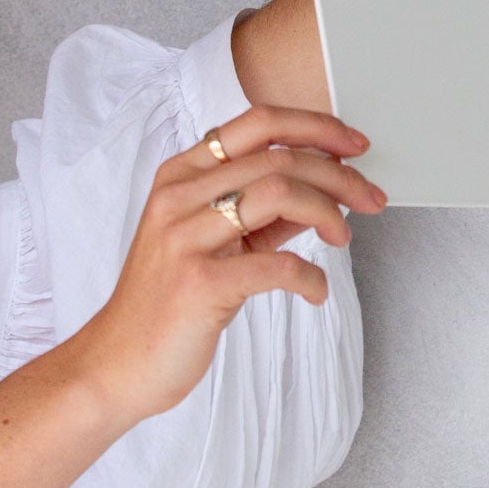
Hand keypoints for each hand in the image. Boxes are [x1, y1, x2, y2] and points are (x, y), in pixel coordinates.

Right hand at [74, 106, 385, 424]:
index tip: (354, 145)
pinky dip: (310, 276)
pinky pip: (277, 265)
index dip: (315, 127)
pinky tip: (314, 290)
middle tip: (370, 197)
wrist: (118, 363)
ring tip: (342, 237)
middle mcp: (179, 197)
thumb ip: (261, 212)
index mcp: (180, 174)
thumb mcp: (212, 241)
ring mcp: (185, 238)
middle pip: (279, 158)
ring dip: (329, 212)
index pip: (257, 123)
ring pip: (280, 193)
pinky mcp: (199, 284)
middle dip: (339, 174)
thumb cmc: (167, 301)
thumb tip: (322, 188)